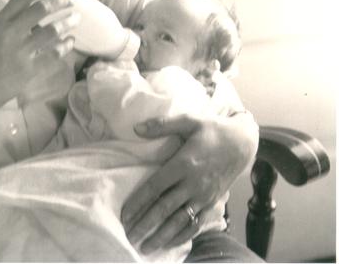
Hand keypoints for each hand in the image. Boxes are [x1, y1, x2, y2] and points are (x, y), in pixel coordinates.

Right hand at [0, 0, 78, 104]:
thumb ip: (15, 21)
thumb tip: (43, 8)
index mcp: (1, 20)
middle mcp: (11, 32)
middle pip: (41, 9)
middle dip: (60, 1)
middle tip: (69, 0)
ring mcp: (21, 52)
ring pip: (52, 31)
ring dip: (67, 22)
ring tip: (76, 18)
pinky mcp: (30, 70)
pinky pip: (54, 54)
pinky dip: (65, 46)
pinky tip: (70, 41)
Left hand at [121, 113, 257, 253]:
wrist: (242, 142)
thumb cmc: (213, 130)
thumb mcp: (189, 120)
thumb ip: (162, 124)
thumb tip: (137, 128)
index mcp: (184, 163)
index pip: (156, 186)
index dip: (139, 202)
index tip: (124, 214)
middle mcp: (193, 183)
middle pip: (165, 208)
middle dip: (145, 224)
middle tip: (128, 237)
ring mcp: (204, 195)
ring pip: (179, 221)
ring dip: (162, 235)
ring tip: (145, 247)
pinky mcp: (213, 202)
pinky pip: (196, 224)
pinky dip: (182, 235)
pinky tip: (169, 242)